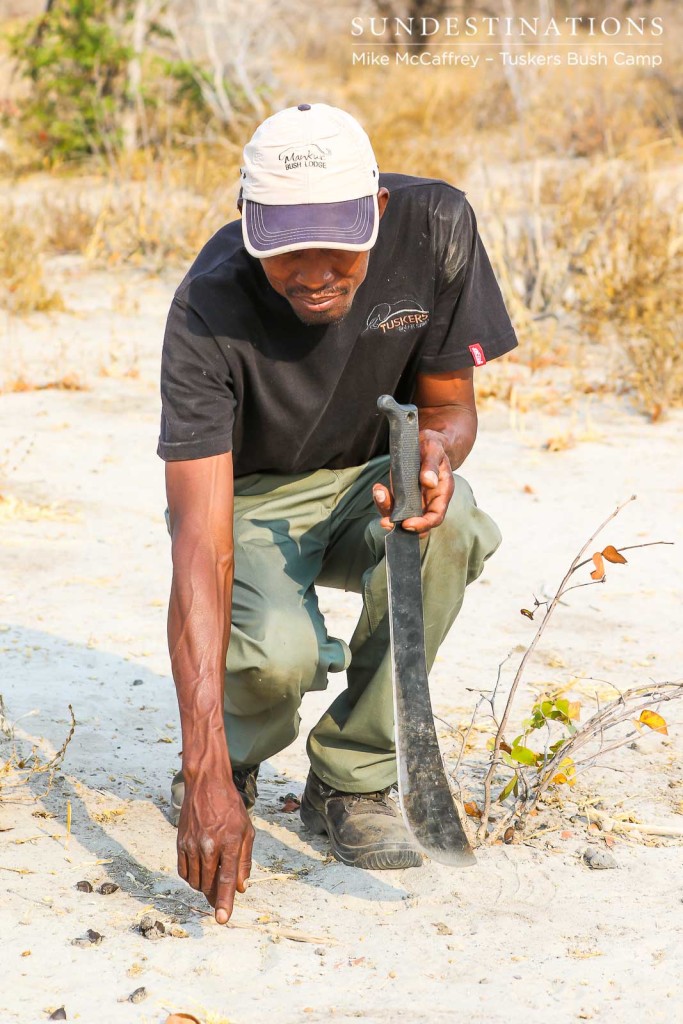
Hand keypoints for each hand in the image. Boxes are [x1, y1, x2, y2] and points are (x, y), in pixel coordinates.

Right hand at [177, 772, 253, 923]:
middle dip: (214, 896)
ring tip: (212, 876)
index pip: (226, 879)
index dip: (224, 901)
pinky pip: (183, 872)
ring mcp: (192, 845)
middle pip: (209, 884)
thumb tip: (241, 887)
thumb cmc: (230, 807)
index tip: (222, 919)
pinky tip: (200, 871)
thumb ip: (244, 861)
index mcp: (229, 842)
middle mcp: (209, 845)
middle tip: (220, 898)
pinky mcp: (180, 844)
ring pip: (195, 881)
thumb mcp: (247, 830)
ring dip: (204, 886)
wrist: (206, 784)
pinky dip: (191, 878)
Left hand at [373, 429, 454, 534]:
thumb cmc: (432, 445)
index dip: (422, 524)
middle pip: (417, 523)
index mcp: (442, 492)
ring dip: (387, 512)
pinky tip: (378, 490)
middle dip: (401, 526)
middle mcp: (429, 500)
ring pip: (401, 516)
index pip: (435, 517)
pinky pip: (392, 505)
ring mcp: (415, 500)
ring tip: (379, 494)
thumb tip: (429, 482)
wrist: (425, 442)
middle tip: (385, 522)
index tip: (407, 524)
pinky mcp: (402, 495)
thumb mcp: (433, 449)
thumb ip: (432, 464)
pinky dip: (383, 501)